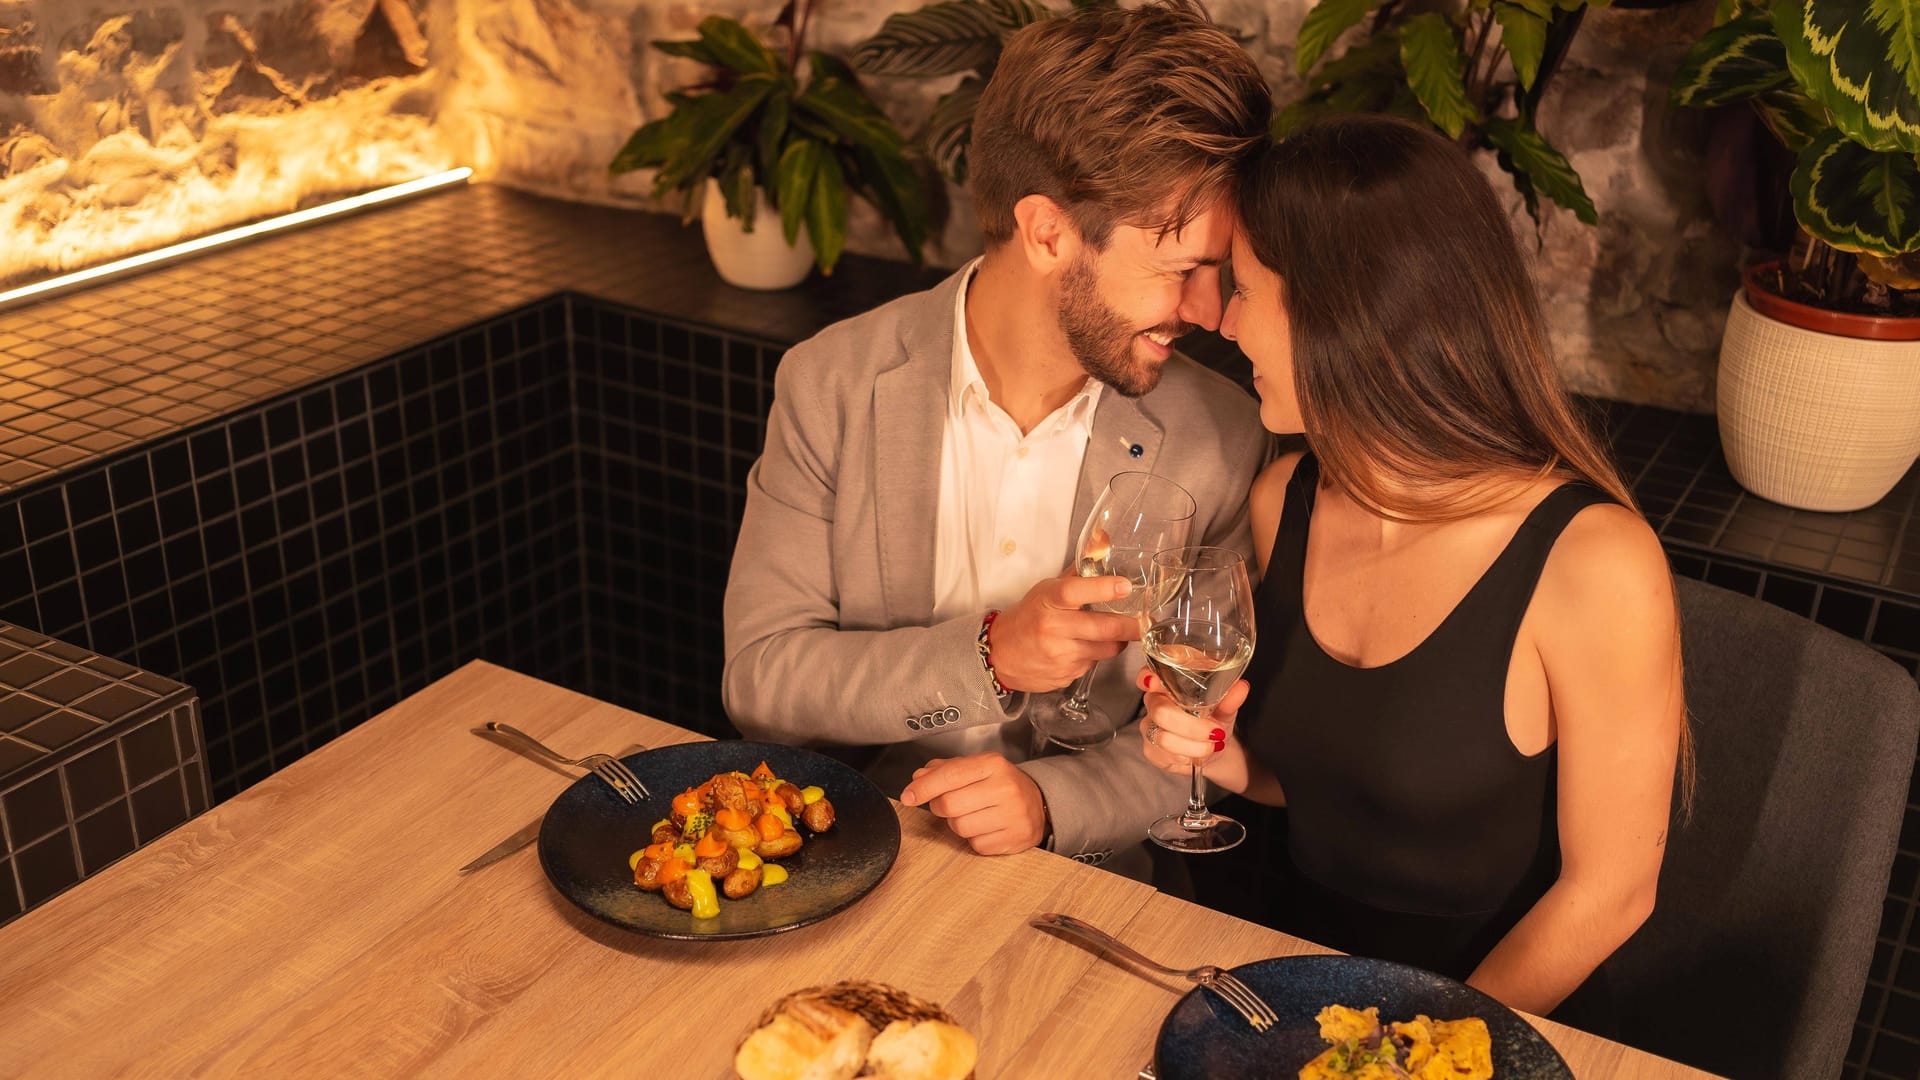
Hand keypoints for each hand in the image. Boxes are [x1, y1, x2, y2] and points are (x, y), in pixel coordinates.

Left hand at [898, 753, 1046, 854]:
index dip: (923, 787)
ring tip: (973, 815)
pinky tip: (987, 827)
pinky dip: (975, 839)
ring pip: (960, 827)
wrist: (1039, 803)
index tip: (908, 796)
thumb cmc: (1001, 784)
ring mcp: (1013, 815)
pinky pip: (976, 845)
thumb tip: (918, 779)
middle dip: (940, 807)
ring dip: (958, 824)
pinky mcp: (1015, 838)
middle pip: (949, 804)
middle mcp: (1005, 788)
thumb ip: (945, 770)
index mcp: (993, 764)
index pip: (949, 775)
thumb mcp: (976, 768)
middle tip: (950, 804)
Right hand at [988, 574, 1141, 692]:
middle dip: (1130, 626)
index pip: (1075, 592)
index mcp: (1048, 601)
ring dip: (1114, 642)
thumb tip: (1102, 542)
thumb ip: (1078, 572)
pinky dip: (1094, 656)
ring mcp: (1059, 655)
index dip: (1103, 588)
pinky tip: (1082, 649)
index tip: (1126, 586)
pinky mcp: (1065, 675)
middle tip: (1144, 622)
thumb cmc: (1027, 618)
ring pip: (1105, 650)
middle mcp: (1053, 628)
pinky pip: (1092, 665)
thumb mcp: (1046, 590)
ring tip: (1110, 634)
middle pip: (1102, 628)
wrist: (999, 655)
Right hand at [1136, 668, 1249, 773]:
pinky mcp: (1150, 749)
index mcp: (1169, 684)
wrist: (1215, 747)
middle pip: (1160, 711)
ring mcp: (1149, 726)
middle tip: (1216, 733)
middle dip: (1192, 727)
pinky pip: (1162, 755)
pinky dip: (1185, 757)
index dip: (1147, 677)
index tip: (1153, 683)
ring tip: (1212, 746)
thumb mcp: (1227, 708)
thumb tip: (1241, 687)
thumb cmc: (1216, 719)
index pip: (1149, 674)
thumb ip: (1230, 699)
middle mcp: (1155, 702)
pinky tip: (1195, 755)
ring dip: (1193, 746)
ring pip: (1163, 737)